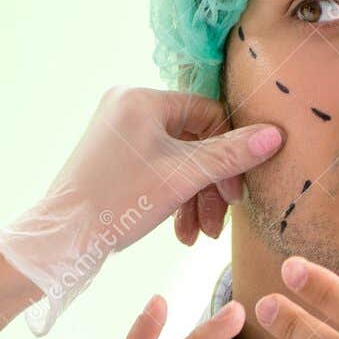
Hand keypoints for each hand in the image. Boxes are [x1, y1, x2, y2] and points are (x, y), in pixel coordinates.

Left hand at [0, 87, 282, 333]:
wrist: (62, 239)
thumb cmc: (119, 201)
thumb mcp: (183, 178)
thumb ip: (231, 155)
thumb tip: (275, 135)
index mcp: (142, 98)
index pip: (208, 115)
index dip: (229, 155)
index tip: (235, 195)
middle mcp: (127, 107)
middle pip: (192, 142)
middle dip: (209, 187)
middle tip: (219, 223)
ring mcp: (117, 133)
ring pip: (175, 162)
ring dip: (193, 199)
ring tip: (200, 236)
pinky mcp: (111, 159)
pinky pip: (155, 171)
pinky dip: (172, 199)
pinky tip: (180, 231)